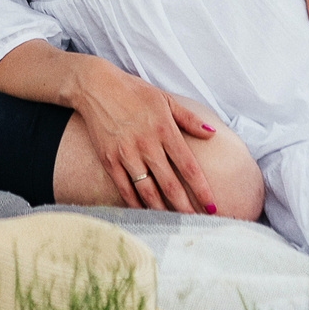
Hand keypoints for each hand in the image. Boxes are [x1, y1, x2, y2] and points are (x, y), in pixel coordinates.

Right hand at [67, 60, 222, 214]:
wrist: (96, 87)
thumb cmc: (134, 91)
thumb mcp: (165, 99)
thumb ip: (189, 119)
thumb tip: (212, 132)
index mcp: (164, 129)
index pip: (188, 166)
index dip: (202, 189)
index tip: (212, 206)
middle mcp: (147, 144)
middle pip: (170, 184)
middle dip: (185, 207)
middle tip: (196, 222)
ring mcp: (126, 154)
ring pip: (147, 191)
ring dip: (162, 210)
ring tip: (174, 223)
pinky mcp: (109, 160)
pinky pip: (124, 189)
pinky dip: (135, 204)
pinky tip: (145, 213)